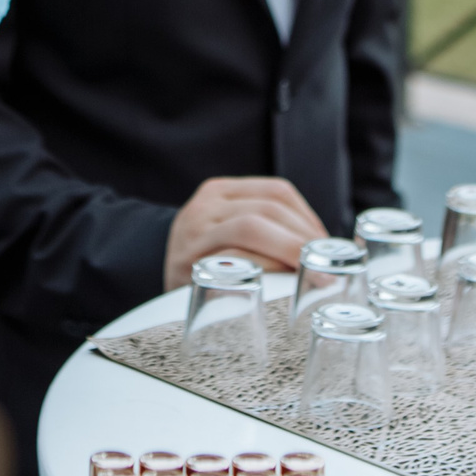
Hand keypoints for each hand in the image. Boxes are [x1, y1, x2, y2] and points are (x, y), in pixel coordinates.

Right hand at [164, 177, 328, 291]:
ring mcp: (192, 233)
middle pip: (266, 211)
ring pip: (250, 228)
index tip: (325, 246)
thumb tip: (323, 250)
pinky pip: (231, 259)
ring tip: (308, 276)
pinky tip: (277, 285)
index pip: (276, 192)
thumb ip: (265, 227)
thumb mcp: (227, 228)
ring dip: (286, 252)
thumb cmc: (206, 256)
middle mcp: (204, 205)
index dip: (308, 218)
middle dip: (302, 239)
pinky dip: (261, 269)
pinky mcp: (186, 264)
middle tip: (326, 267)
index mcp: (221, 191)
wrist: (149, 272)